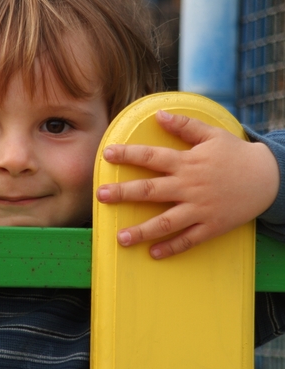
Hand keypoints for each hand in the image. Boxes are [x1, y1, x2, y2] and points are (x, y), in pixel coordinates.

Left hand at [96, 110, 279, 258]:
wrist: (268, 178)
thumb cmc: (236, 154)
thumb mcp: (212, 135)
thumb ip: (184, 125)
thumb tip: (159, 114)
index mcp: (187, 162)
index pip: (151, 157)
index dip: (128, 155)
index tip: (107, 154)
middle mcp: (189, 186)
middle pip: (151, 191)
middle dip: (123, 193)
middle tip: (101, 196)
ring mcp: (200, 209)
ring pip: (166, 222)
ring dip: (142, 231)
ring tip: (120, 238)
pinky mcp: (211, 226)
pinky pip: (188, 240)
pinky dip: (171, 248)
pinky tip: (153, 253)